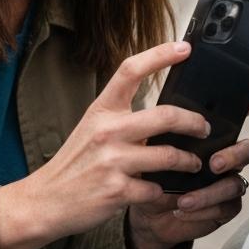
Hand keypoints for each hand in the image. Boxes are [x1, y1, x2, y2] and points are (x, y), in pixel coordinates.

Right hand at [0, 41, 209, 248]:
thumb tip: (162, 115)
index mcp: (102, 110)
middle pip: (166, 116)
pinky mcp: (117, 191)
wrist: (45, 200)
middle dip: (194, 123)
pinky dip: (164, 192)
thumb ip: (122, 119)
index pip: (131, 70)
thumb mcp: (92, 129)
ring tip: (193, 163)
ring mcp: (112, 162)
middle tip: (204, 128)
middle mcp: (108, 131)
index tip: (184, 48)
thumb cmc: (74, 164)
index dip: (160, 55)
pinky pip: (156, 189)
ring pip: (170, 156)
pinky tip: (163, 192)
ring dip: (188, 161)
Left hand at [125, 87, 248, 248]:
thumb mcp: (151, 148)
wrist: (147, 210)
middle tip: (214, 163)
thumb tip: (162, 115)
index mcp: (210, 137)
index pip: (235, 117)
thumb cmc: (152, 173)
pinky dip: (204, 209)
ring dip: (211, 191)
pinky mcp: (224, 207)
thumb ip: (162, 132)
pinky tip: (184, 208)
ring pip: (236, 183)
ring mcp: (226, 182)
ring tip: (185, 198)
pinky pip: (226, 207)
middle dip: (235, 155)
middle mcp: (224, 157)